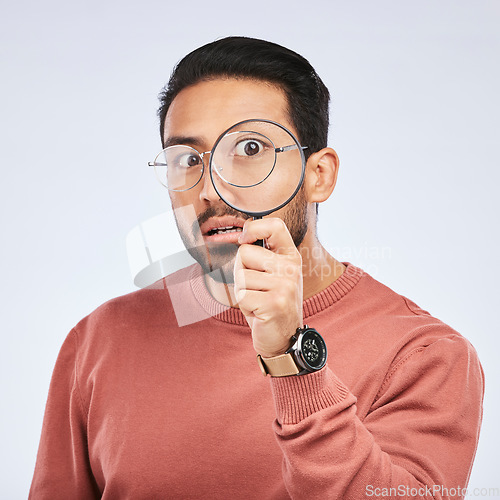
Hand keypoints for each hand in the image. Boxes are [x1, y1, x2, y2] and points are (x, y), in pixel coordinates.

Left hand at [234, 218, 302, 357]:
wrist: (285, 339)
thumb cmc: (272, 304)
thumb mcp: (274, 275)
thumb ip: (262, 255)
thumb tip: (240, 237)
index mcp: (291, 257)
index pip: (274, 226)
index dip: (253, 228)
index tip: (244, 239)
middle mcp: (291, 268)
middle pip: (245, 252)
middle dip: (241, 272)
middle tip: (256, 289)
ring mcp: (285, 285)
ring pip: (241, 276)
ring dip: (243, 292)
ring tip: (259, 302)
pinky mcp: (274, 303)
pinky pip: (241, 296)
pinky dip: (244, 307)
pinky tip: (259, 313)